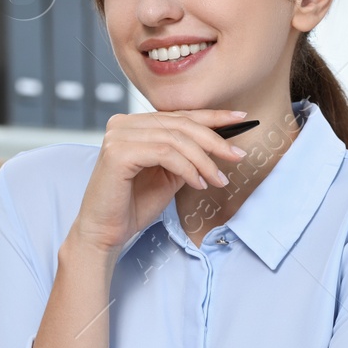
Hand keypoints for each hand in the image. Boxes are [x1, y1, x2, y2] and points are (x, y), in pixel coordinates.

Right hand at [70, 109, 248, 252]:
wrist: (106, 232)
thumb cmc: (134, 205)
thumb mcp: (169, 174)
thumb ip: (187, 155)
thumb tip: (221, 143)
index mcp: (134, 124)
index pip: (179, 115)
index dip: (212, 115)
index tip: (240, 118)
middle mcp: (124, 123)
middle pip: (180, 124)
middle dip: (214, 140)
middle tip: (237, 156)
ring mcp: (118, 135)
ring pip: (175, 139)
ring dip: (203, 160)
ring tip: (218, 179)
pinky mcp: (118, 151)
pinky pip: (165, 153)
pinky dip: (187, 168)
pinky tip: (198, 183)